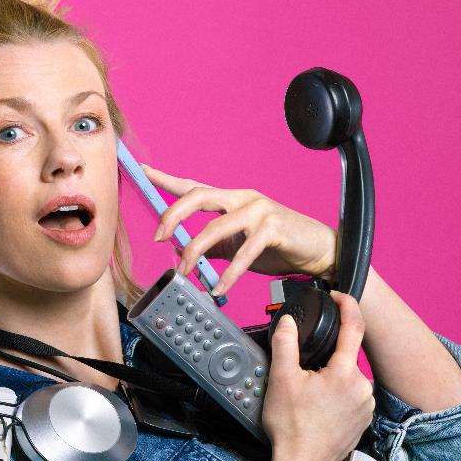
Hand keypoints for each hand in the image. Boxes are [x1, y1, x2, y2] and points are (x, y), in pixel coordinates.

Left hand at [138, 163, 337, 297]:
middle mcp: (243, 198)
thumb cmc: (278, 246)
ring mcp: (259, 210)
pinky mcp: (274, 228)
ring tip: (186, 272)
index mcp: (232, 199)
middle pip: (199, 196)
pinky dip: (229, 274)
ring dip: (196, 252)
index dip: (167, 180)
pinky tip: (219, 288)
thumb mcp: (239, 245)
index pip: (194, 186)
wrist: (318, 250)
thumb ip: (214, 247)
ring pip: (216, 227)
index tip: (142, 172)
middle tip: (160, 236)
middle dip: (174, 215)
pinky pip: (243, 253)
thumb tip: (183, 254)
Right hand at [261, 291, 374, 460]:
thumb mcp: (281, 380)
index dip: (346, 304)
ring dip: (332, 377)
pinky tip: (320, 408)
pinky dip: (337, 395)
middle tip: (303, 372)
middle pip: (347, 355)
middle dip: (327, 356)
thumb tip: (286, 322)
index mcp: (345, 372)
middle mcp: (362, 387)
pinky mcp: (364, 419)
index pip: (354, 325)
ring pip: (349, 376)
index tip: (338, 296)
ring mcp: (366, 405)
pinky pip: (352, 396)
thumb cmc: (293, 429)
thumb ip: (285, 344)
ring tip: (309, 396)